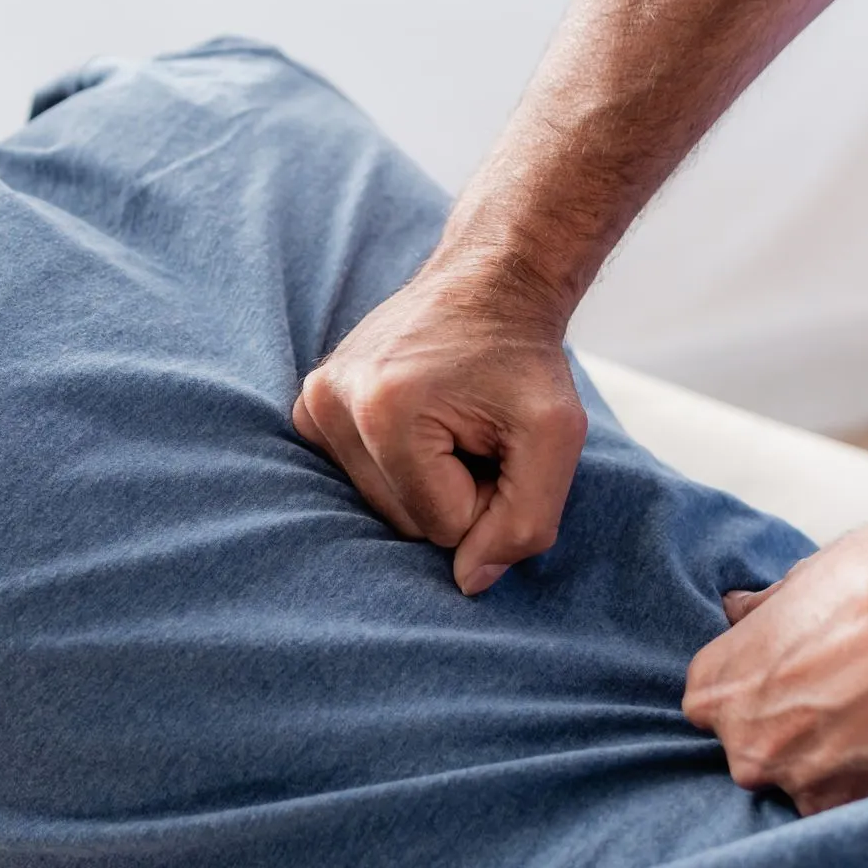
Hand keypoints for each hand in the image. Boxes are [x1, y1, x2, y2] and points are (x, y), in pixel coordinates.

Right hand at [293, 260, 587, 594]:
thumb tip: (469, 584)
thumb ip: (526, 522)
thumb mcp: (556, 436)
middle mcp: (332, 405)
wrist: (489, 283)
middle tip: (476, 432)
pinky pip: (359, 481)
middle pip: (404, 523)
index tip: (497, 441)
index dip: (487, 496)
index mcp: (385, 411)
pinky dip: (397, 466)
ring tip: (450, 423)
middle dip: (453, 492)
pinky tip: (418, 421)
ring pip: (382, 507)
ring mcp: (314, 403)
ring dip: (427, 481)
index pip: (442, 528)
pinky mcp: (311, 407)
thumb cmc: (524, 358)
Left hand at [682, 494, 867, 815]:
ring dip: (845, 758)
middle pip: (759, 751)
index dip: (758, 688)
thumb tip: (738, 611)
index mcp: (724, 686)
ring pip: (813, 783)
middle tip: (853, 688)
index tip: (795, 673)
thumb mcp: (810, 577)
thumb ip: (766, 615)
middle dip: (795, 728)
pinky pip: (865, 804)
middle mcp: (755, 747)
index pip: (713, 705)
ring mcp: (814, 787)